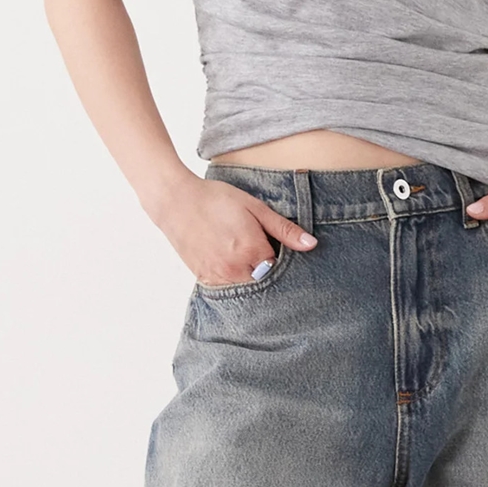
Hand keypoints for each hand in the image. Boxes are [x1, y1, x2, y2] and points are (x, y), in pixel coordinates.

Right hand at [148, 175, 316, 284]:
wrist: (176, 201)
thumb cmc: (216, 199)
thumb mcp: (255, 208)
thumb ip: (284, 229)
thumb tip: (311, 245)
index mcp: (253, 251)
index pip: (280, 266)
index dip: (278, 254)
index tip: (270, 243)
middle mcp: (236, 269)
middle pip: (264, 279)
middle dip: (265, 267)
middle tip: (253, 245)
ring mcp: (219, 277)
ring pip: (247, 285)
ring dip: (249, 273)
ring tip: (238, 249)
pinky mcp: (205, 279)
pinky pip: (228, 286)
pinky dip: (232, 277)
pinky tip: (226, 256)